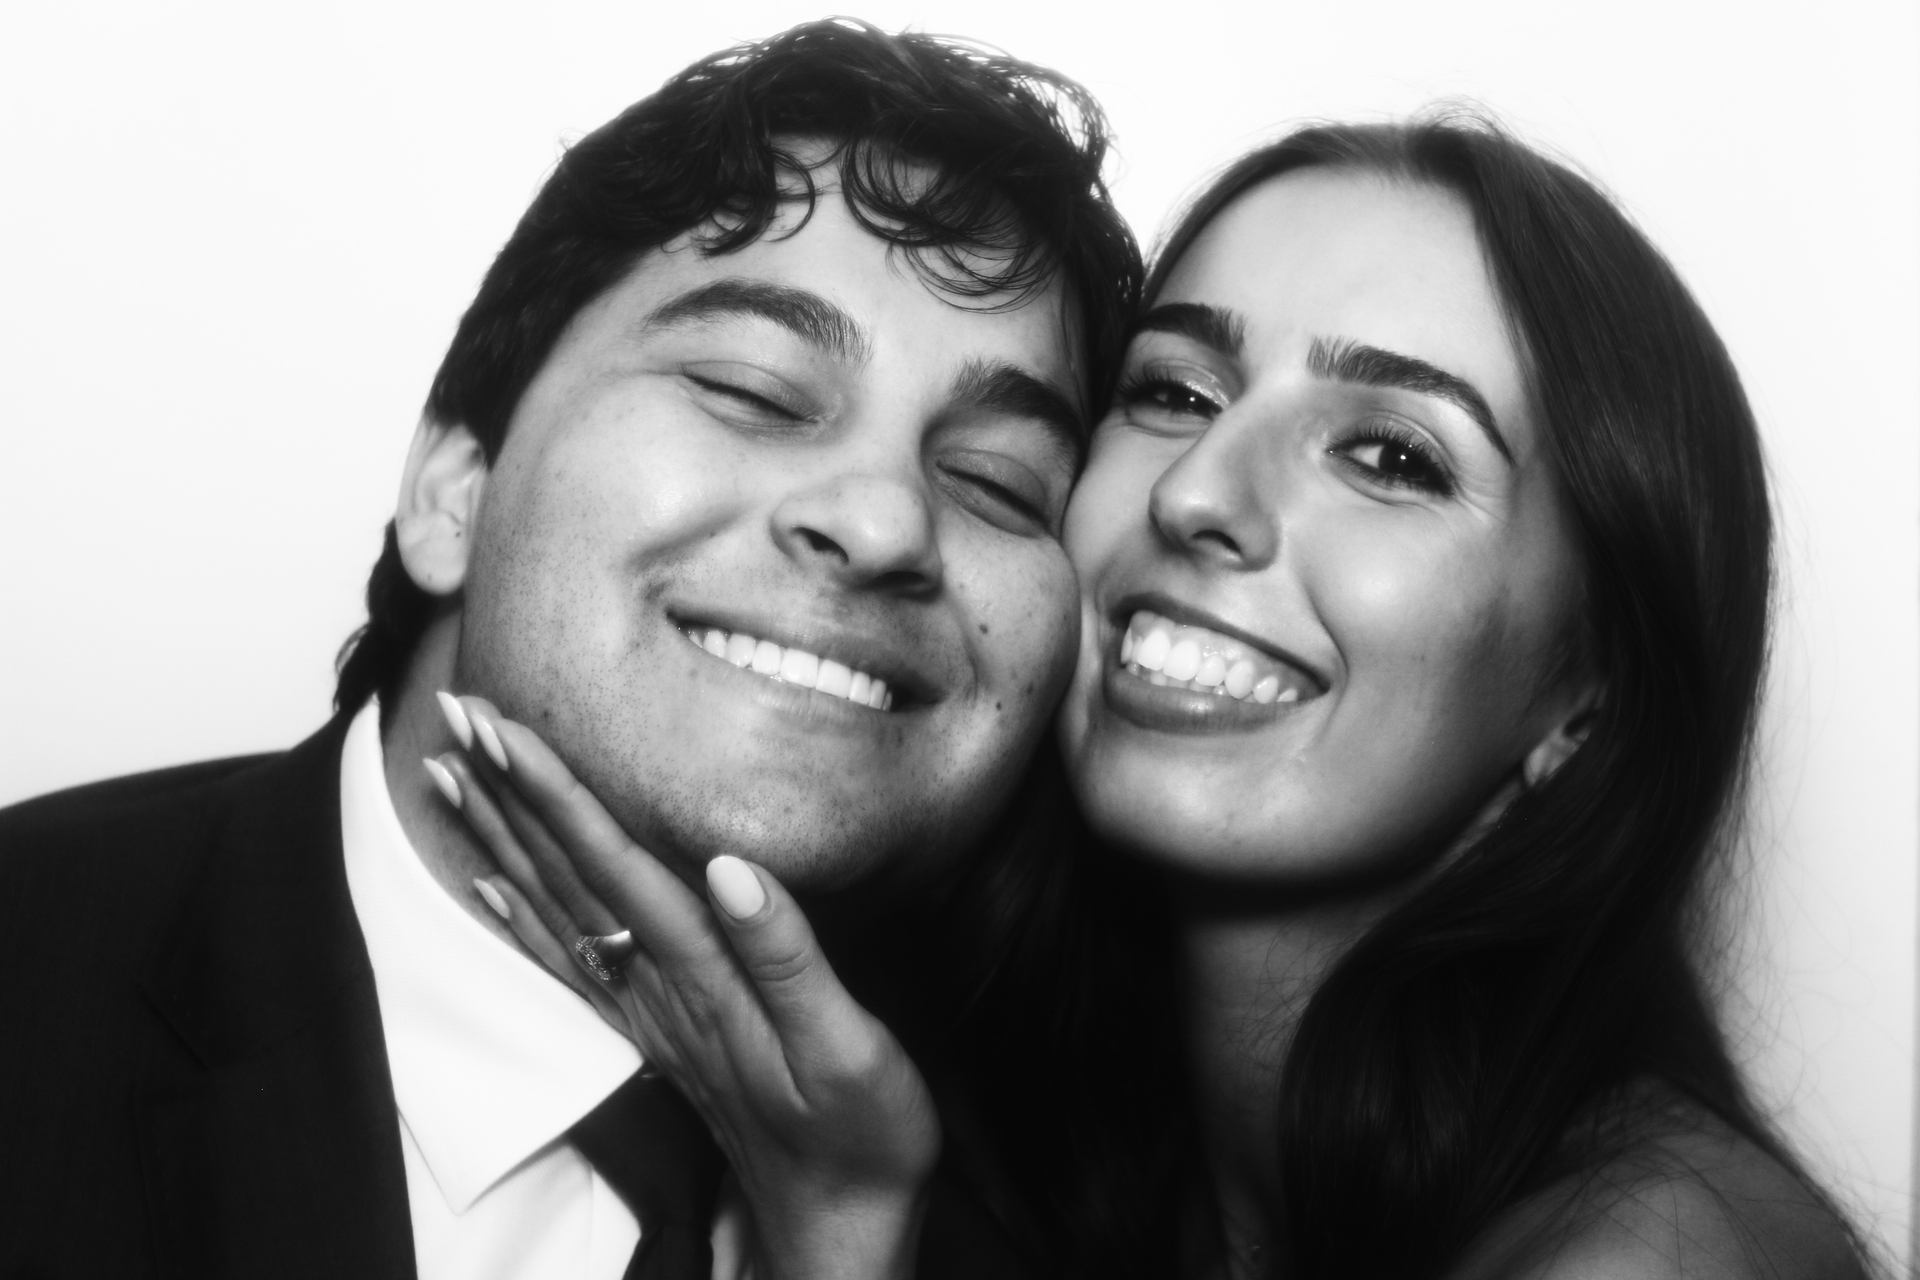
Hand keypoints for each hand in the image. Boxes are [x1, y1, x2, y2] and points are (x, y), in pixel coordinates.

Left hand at [426, 694, 939, 1279]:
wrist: (838, 1227)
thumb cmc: (860, 1136)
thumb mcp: (849, 1047)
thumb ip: (787, 956)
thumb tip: (733, 865)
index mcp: (703, 977)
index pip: (613, 866)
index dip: (555, 793)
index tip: (502, 730)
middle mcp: (660, 991)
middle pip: (567, 876)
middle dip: (508, 793)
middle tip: (455, 716)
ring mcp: (651, 1015)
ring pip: (557, 911)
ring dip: (502, 839)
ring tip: (451, 777)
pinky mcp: (659, 1036)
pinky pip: (570, 967)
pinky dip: (522, 919)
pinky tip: (492, 886)